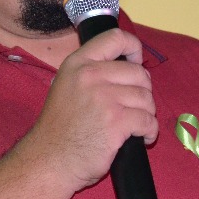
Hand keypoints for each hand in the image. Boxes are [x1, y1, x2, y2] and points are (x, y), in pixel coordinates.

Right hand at [22, 28, 157, 191]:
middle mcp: (90, 76)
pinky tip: (140, 138)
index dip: (133, 47)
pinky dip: (149, 131)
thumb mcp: (66, 87)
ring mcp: (104, 98)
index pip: (114, 37)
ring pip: (146, 98)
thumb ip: (91, 73)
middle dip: (143, 91)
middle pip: (138, 72)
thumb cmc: (60, 129)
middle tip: (135, 107)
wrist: (49, 161)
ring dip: (147, 113)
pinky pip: (148, 120)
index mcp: (77, 64)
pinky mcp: (116, 121)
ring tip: (135, 125)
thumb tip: (128, 64)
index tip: (136, 61)